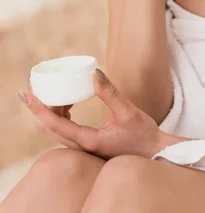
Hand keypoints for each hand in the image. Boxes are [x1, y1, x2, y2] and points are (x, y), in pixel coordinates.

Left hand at [21, 68, 164, 159]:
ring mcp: (84, 148)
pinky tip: (68, 103)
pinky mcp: (89, 145)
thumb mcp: (128, 111)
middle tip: (33, 89)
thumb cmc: (143, 135)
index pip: (55, 124)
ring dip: (50, 112)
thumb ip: (110, 93)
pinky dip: (60, 116)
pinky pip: (66, 131)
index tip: (29, 95)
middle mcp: (82, 147)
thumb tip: (95, 73)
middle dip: (39, 109)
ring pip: (56, 131)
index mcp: (88, 141)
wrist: (153, 153)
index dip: (39, 109)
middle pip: (49, 129)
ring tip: (52, 91)